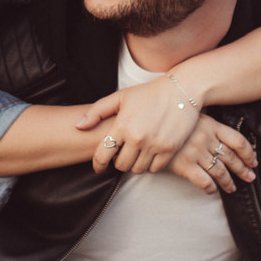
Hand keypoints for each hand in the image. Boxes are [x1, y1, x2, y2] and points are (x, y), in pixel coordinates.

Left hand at [78, 74, 202, 173]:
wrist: (181, 91)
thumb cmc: (149, 93)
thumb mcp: (120, 97)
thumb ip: (97, 112)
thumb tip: (79, 126)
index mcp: (122, 125)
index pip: (102, 155)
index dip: (98, 165)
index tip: (98, 168)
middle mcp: (137, 138)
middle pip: (121, 165)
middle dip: (119, 162)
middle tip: (122, 155)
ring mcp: (154, 145)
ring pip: (138, 169)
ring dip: (135, 164)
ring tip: (136, 153)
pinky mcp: (169, 149)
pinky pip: (155, 169)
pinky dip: (151, 165)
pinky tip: (150, 154)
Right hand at [167, 115, 256, 193]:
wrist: (147, 124)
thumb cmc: (169, 117)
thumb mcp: (191, 114)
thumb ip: (206, 123)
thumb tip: (219, 132)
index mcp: (211, 125)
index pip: (238, 140)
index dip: (248, 153)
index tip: (253, 161)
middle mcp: (206, 139)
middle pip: (231, 157)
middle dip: (243, 169)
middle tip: (249, 177)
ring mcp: (196, 153)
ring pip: (220, 171)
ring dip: (228, 182)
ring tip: (232, 188)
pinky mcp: (185, 166)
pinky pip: (204, 181)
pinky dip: (210, 188)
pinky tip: (212, 190)